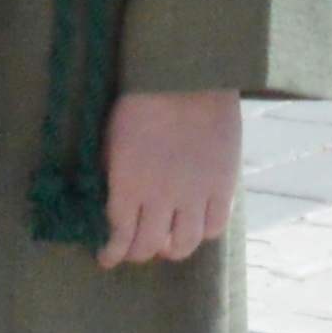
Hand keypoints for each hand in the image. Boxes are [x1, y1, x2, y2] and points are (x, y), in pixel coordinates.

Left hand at [97, 91, 241, 265]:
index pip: (119, 237)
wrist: (187, 75)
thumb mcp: (112, 138)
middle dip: (137, 253)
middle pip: (149, 247)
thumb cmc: (142, 99)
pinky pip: (214, 226)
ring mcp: (194, 192)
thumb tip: (110, 203)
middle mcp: (160, 196)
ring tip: (168, 241)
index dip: (112, 254)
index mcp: (127, 184)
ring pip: (183, 245)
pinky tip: (195, 224)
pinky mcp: (222, 184)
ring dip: (171, 249)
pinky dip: (203, 232)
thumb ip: (112, 175)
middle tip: (136, 248)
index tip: (108, 257)